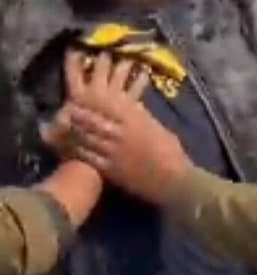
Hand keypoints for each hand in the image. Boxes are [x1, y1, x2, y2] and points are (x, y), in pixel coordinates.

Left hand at [62, 51, 187, 204]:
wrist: (174, 180)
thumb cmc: (171, 153)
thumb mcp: (158, 128)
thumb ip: (142, 117)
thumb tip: (130, 105)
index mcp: (135, 122)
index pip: (107, 107)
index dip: (92, 101)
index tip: (81, 95)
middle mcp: (121, 134)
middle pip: (93, 121)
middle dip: (78, 114)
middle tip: (66, 109)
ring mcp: (114, 151)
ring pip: (88, 138)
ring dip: (75, 132)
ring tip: (64, 126)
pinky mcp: (110, 168)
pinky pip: (89, 157)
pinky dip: (78, 151)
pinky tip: (71, 148)